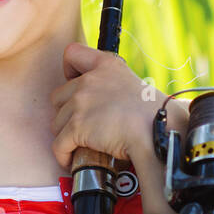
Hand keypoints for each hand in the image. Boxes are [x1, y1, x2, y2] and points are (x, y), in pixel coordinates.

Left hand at [50, 43, 152, 167]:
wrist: (157, 131)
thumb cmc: (154, 115)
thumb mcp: (132, 85)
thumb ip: (112, 85)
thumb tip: (101, 104)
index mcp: (106, 65)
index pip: (72, 53)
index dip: (68, 71)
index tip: (74, 83)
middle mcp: (89, 80)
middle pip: (58, 97)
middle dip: (66, 112)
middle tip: (82, 125)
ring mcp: (81, 102)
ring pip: (57, 123)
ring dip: (66, 135)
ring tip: (79, 145)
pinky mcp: (76, 126)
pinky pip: (59, 145)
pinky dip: (63, 155)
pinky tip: (71, 159)